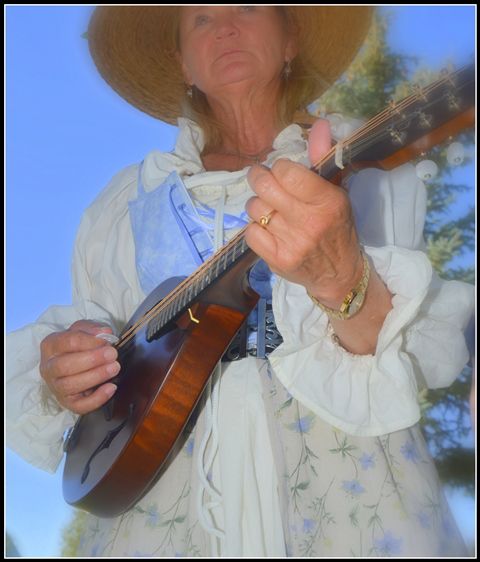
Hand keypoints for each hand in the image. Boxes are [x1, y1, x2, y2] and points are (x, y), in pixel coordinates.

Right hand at [39, 320, 119, 414]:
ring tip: (114, 368)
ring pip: (70, 385)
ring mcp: (56, 387)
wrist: (75, 362)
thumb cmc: (80, 345)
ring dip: (95, 376)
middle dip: (92, 360)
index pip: (67, 342)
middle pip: (65, 365)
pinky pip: (79, 406)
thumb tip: (104, 333)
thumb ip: (92, 328)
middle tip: (113, 354)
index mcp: (51, 345)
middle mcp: (48, 367)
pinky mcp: (67, 402)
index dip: (89, 341)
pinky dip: (96, 399)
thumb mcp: (84, 330)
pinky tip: (111, 387)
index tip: (107, 341)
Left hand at [245, 119, 362, 306]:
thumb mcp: (336, 192)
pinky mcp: (277, 260)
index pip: (287, 172)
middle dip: (258, 177)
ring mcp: (292, 243)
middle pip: (265, 187)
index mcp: (327, 201)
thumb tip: (320, 124)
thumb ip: (322, 158)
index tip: (281, 171)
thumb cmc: (336, 227)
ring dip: (257, 205)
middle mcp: (309, 222)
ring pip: (254, 209)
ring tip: (269, 208)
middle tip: (260, 178)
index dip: (279, 168)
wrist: (339, 273)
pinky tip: (266, 229)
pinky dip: (254, 228)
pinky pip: (249, 233)